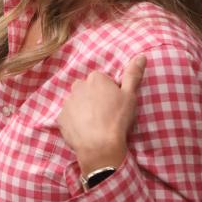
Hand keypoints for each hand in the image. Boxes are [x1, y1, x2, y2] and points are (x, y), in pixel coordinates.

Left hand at [57, 55, 145, 174]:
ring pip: (78, 103)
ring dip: (84, 110)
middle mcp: (78, 86)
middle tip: (106, 115)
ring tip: (96, 125)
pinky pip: (69, 116)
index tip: (116, 105)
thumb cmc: (117, 118)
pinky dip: (75, 122)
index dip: (111, 93)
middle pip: (88, 90)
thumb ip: (133, 74)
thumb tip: (141, 55)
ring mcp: (67, 101)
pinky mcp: (60, 117)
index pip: (103, 81)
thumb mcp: (130, 95)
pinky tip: (85, 131)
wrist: (100, 145)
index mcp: (95, 78)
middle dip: (95, 99)